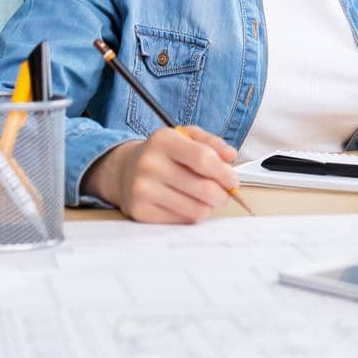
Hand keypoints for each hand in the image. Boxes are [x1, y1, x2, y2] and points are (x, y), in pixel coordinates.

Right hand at [86, 126, 238, 222]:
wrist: (124, 170)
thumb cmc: (163, 153)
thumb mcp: (185, 137)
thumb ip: (211, 143)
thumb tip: (231, 156)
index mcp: (163, 140)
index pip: (203, 158)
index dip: (224, 173)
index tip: (233, 181)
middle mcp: (149, 164)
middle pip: (203, 188)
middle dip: (222, 195)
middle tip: (223, 194)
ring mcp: (143, 189)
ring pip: (196, 209)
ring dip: (209, 207)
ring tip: (205, 199)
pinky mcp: (141, 211)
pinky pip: (182, 220)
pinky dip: (191, 214)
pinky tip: (187, 204)